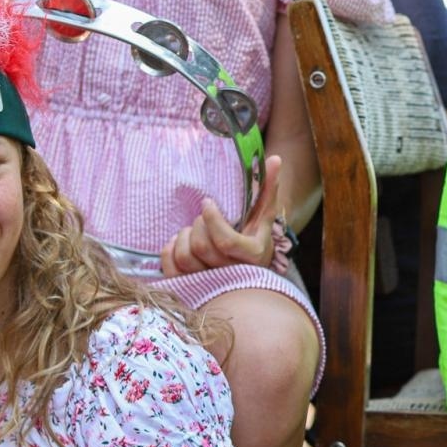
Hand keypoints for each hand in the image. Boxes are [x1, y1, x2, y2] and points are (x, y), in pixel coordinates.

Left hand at [159, 154, 282, 276]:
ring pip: (185, 258)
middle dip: (197, 225)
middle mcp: (232, 275)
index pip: (224, 241)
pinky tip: (179, 243)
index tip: (207, 203)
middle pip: (202, 247)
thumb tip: (276, 159)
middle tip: (202, 217)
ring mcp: (210, 284)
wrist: (248, 270)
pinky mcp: (190, 287)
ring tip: (192, 230)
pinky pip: (171, 268)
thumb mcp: (263, 216)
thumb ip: (268, 189)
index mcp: (252, 256)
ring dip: (183, 237)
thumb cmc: (255, 239)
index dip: (211, 219)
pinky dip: (170, 250)